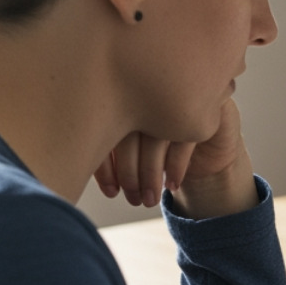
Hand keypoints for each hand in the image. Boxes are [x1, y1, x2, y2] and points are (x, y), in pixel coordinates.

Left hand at [95, 98, 257, 217]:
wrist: (209, 147)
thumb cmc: (162, 151)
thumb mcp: (132, 151)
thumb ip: (105, 151)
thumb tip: (75, 170)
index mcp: (124, 88)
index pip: (107, 124)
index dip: (106, 162)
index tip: (110, 192)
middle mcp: (151, 84)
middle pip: (133, 128)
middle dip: (130, 172)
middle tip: (132, 200)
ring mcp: (182, 91)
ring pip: (159, 133)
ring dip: (152, 173)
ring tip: (149, 200)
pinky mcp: (210, 104)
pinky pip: (188, 135)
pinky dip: (176, 165)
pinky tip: (172, 186)